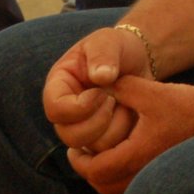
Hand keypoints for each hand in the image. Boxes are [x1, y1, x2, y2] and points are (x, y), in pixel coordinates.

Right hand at [43, 26, 151, 150]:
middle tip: (113, 100)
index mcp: (58, 87)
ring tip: (124, 104)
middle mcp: (65, 113)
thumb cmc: (116, 47)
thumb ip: (102, 55)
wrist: (138, 61)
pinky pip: (110, 152)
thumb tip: (101, 77)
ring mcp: (82, 129)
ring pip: (91, 148)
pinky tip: (132, 115)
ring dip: (115, 127)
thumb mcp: (108, 41)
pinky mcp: (101, 139)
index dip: (79, 107)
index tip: (101, 91)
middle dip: (98, 121)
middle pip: (69, 136)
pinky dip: (126, 137)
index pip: (55, 110)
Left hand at [68, 77, 193, 193]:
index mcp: (138, 154)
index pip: (95, 170)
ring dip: (103, 174)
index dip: (79, 161)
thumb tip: (96, 83)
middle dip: (88, 170)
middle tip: (81, 153)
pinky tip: (119, 154)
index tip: (74, 148)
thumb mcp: (151, 91)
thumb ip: (121, 87)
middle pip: (102, 186)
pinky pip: (130, 185)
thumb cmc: (188, 105)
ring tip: (97, 153)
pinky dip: (118, 175)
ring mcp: (154, 176)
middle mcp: (144, 172)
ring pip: (116, 189)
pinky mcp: (162, 174)